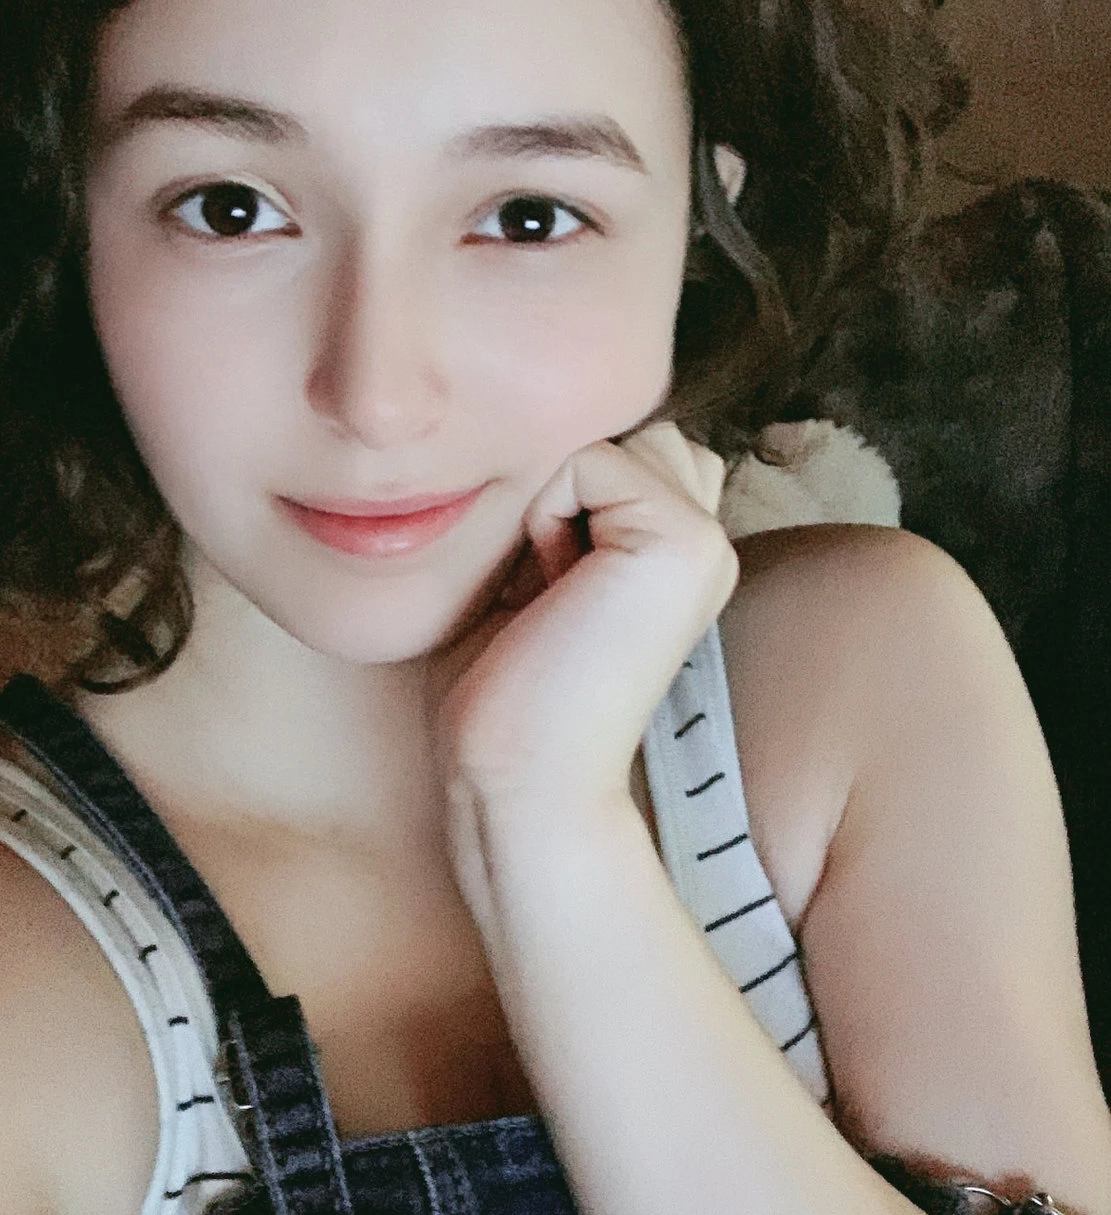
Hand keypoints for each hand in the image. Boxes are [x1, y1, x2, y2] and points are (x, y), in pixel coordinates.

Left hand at [434, 424, 737, 811]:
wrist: (521, 780)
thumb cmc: (506, 695)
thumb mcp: (532, 577)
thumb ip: (568, 509)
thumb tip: (558, 438)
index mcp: (678, 556)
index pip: (618, 453)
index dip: (556, 503)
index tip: (541, 595)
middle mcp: (709, 543)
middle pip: (618, 434)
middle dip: (560, 492)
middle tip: (546, 592)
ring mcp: (706, 540)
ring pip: (606, 439)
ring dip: (551, 502)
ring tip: (550, 592)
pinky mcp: (684, 539)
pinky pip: (589, 458)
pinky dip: (546, 514)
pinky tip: (553, 592)